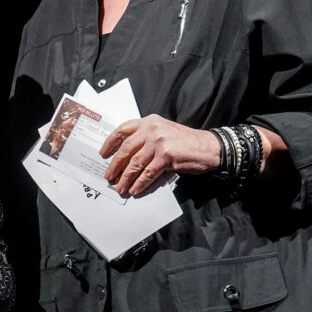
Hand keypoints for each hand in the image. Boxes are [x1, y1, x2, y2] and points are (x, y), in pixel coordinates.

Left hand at [100, 116, 221, 196]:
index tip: (103, 154)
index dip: (110, 143)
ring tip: (120, 187)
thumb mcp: (163, 131)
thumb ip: (146, 137)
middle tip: (108, 176)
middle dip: (115, 165)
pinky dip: (140, 183)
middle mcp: (152, 130)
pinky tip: (135, 189)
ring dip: (125, 178)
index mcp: (149, 122)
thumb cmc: (186, 141)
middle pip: (125, 149)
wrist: (209, 147)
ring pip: (135, 164)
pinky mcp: (166, 157)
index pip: (122, 130)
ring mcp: (159, 143)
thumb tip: (126, 155)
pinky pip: (148, 173)